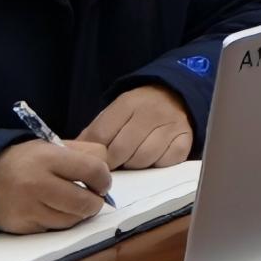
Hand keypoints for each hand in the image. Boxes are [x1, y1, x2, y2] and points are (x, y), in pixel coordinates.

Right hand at [0, 138, 115, 233]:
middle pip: (85, 202)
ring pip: (72, 220)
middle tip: (92, 197)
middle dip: (95, 202)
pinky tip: (53, 210)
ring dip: (79, 214)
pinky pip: (53, 229)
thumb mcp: (51, 145)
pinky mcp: (21, 227)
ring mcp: (28, 208)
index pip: (93, 170)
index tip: (102, 183)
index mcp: (48, 158)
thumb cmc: (23, 160)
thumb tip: (107, 172)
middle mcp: (37, 184)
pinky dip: (59, 222)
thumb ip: (83, 152)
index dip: (105, 179)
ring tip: (73, 203)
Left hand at [78, 83, 194, 169]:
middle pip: (121, 150)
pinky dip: (157, 165)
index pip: (101, 135)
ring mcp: (170, 125)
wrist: (176, 95)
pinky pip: (165, 162)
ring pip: (143, 159)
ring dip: (134, 165)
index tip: (94, 162)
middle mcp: (151, 112)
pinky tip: (153, 158)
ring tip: (133, 160)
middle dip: (113, 163)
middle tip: (113, 165)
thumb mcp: (115, 112)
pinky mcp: (186, 139)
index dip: (94, 154)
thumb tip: (74, 155)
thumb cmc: (138, 110)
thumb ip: (95, 131)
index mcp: (128, 103)